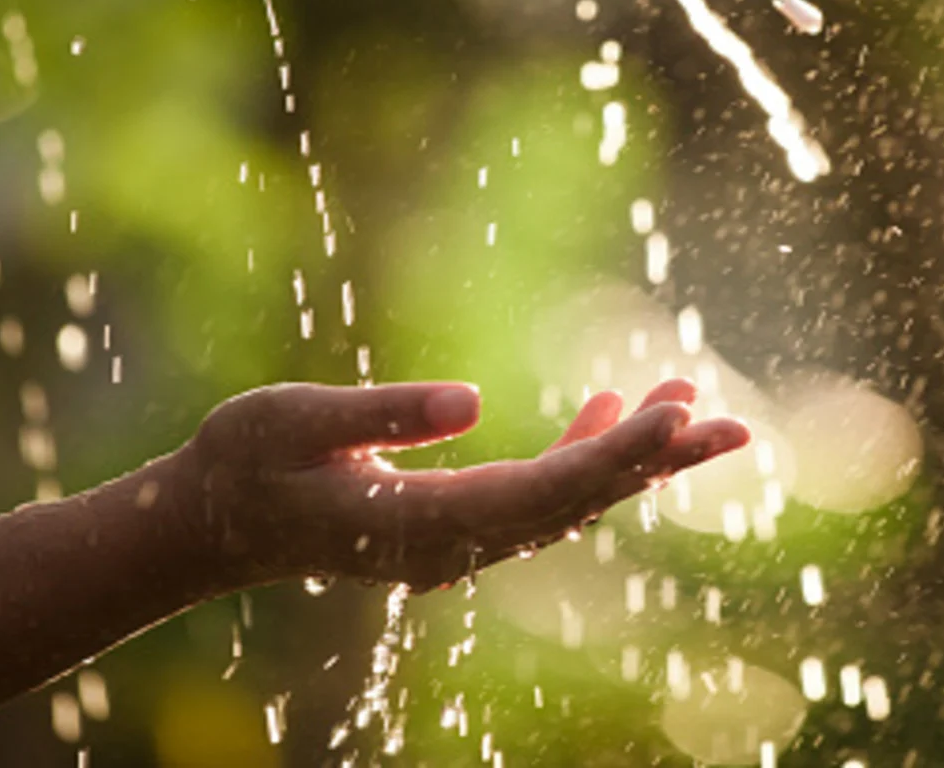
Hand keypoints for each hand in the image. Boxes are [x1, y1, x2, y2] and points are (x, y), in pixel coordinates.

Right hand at [176, 379, 749, 589]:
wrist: (211, 522)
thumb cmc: (243, 461)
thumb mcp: (294, 421)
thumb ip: (381, 413)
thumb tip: (471, 401)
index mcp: (421, 521)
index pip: (542, 491)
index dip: (614, 456)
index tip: (676, 420)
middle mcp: (454, 542)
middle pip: (577, 503)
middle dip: (655, 463)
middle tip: (732, 425)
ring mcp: (458, 539)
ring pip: (568, 502)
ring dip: (631, 457)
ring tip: (690, 402)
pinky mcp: (454, 523)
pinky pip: (539, 494)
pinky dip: (583, 454)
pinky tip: (611, 407)